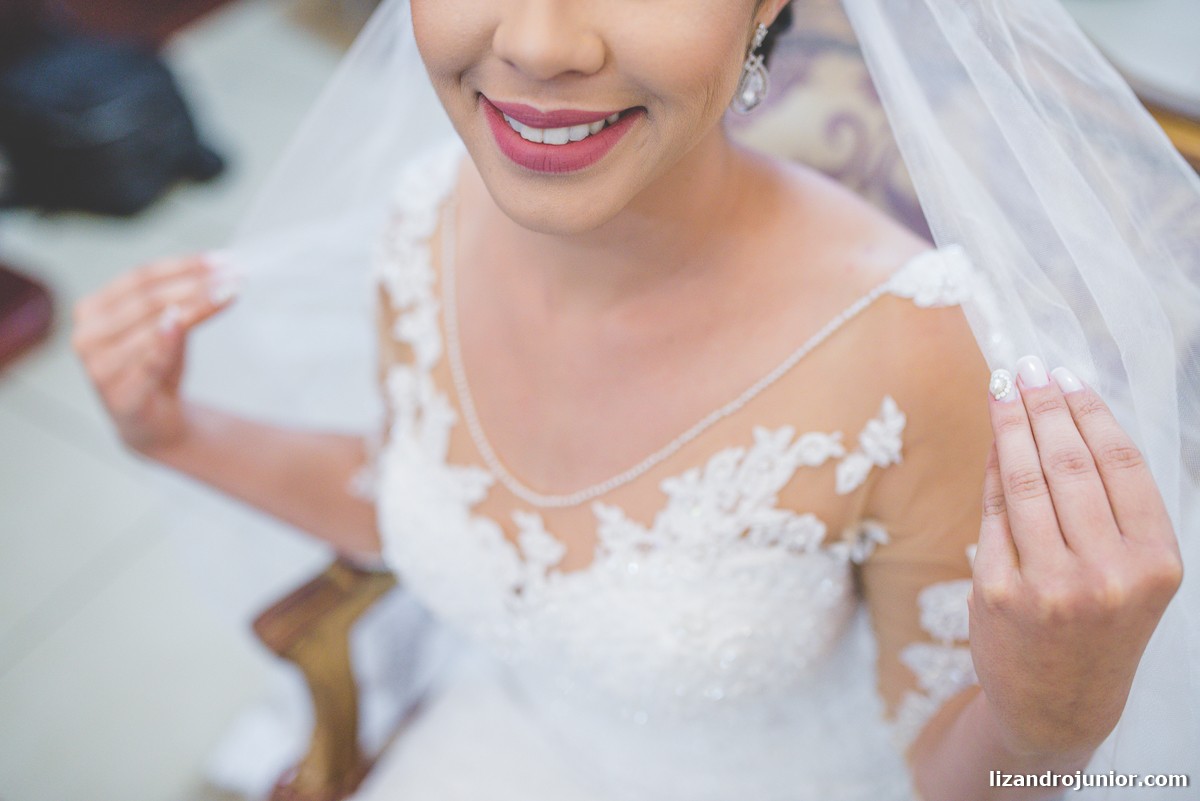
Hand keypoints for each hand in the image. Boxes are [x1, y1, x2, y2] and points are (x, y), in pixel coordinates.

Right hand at [72, 255, 237, 455]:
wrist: (152, 423)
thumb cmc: (157, 368)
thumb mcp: (170, 329)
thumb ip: (180, 302)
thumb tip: (215, 272)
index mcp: (93, 310)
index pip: (140, 278)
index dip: (183, 266)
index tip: (223, 260)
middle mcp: (87, 335)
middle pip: (149, 299)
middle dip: (195, 283)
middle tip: (235, 275)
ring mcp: (99, 367)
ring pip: (152, 325)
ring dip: (196, 305)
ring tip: (231, 292)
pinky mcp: (120, 396)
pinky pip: (148, 362)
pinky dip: (164, 341)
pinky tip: (180, 321)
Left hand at [968, 354, 1181, 756]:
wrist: (1058, 706)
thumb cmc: (1098, 628)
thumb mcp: (1130, 575)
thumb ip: (1110, 507)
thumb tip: (1061, 417)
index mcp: (1154, 564)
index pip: (1121, 464)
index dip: (1089, 411)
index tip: (1066, 375)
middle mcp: (1107, 574)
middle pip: (1070, 463)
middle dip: (1043, 405)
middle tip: (1025, 366)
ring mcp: (1049, 584)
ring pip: (1025, 481)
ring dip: (1009, 425)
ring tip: (1002, 389)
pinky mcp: (997, 592)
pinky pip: (994, 512)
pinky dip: (992, 470)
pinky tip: (993, 440)